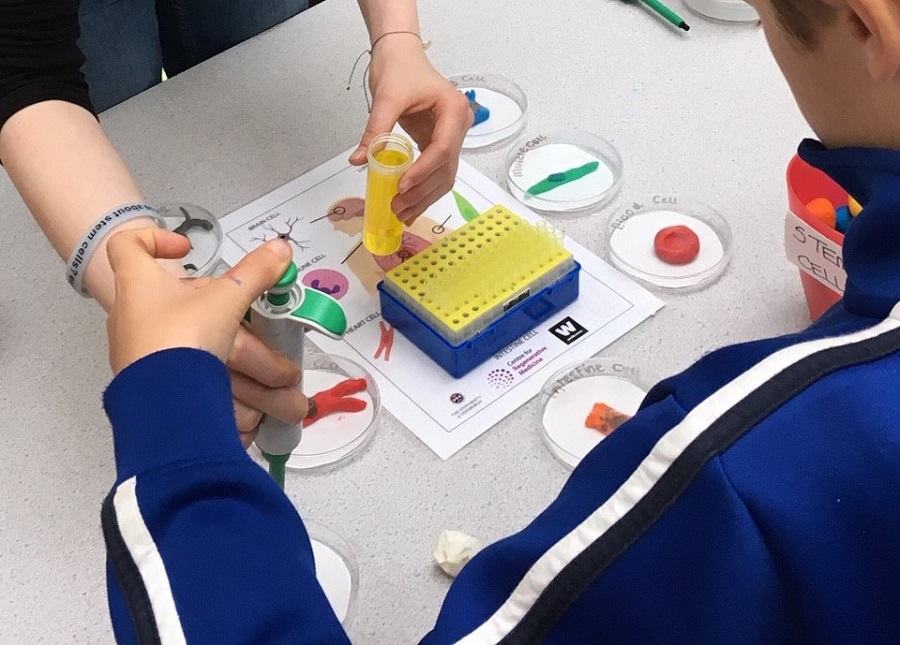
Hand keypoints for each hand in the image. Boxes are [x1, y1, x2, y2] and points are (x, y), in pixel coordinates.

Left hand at [106, 228, 308, 446]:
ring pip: (181, 338)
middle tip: (241, 312)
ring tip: (258, 362)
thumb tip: (280, 248)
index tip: (186, 249)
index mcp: (139, 284)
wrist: (162, 406)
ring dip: (224, 348)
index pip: (128, 244)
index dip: (155, 238)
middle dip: (214, 306)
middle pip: (172, 299)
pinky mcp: (148, 382)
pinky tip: (236, 391)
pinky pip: (179, 371)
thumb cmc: (180, 339)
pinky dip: (211, 377)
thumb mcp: (225, 300)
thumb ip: (254, 274)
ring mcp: (136, 352)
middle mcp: (131, 316)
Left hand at [349, 35, 472, 223]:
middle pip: (446, 169)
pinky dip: (423, 189)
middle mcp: (459, 126)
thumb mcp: (386, 98)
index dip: (423, 171)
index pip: (442, 148)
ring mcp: (452, 137)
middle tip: (398, 206)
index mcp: (453, 110)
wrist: (401, 55)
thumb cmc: (399, 69)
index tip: (402, 185)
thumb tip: (359, 160)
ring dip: (424, 197)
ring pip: (444, 176)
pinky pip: (436, 172)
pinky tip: (409, 205)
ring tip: (402, 212)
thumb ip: (375, 131)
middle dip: (423, 191)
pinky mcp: (440, 144)